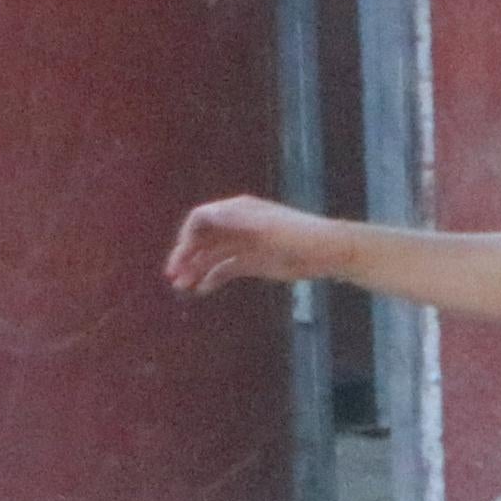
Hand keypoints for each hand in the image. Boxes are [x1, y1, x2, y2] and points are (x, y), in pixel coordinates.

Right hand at [165, 190, 332, 294]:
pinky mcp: (252, 261)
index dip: (186, 237)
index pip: (201, 219)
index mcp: (238, 210)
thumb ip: (232, 221)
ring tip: (183, 287)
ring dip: (196, 269)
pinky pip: (226, 268)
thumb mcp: (264, 227)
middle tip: (174, 277)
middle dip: (186, 256)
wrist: (327, 252)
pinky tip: (203, 290)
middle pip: (203, 238)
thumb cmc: (297, 235)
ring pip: (212, 255)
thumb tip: (201, 215)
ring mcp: (244, 243)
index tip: (180, 258)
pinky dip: (213, 278)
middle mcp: (237, 225)